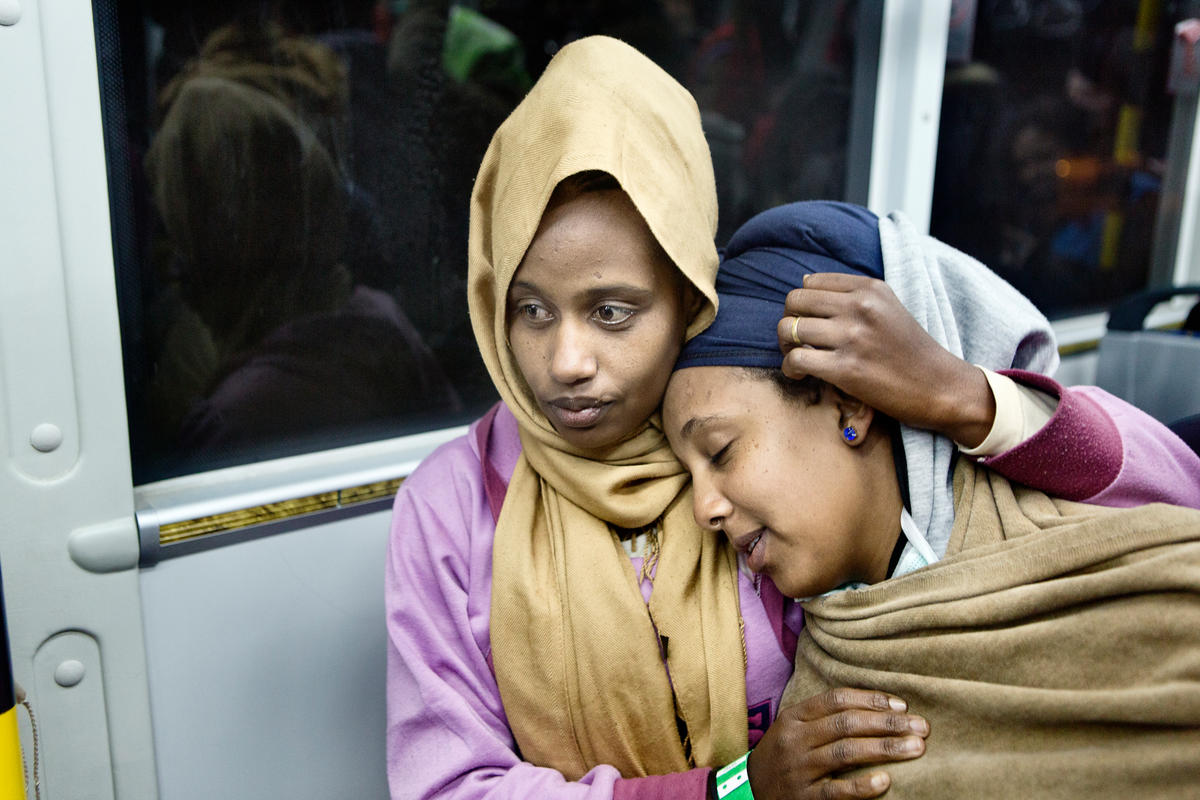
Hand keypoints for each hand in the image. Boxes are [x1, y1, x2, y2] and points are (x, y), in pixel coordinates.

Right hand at [746, 688, 928, 799]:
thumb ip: (824, 717)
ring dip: (884, 749)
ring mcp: (799, 769)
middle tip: (921, 726)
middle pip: (846, 724)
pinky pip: (836, 791)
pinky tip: (885, 781)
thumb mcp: (793, 728)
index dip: (871, 700)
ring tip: (915, 748)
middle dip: (887, 724)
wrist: (749, 790)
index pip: (836, 700)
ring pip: (845, 753)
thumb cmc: (781, 756)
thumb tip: (875, 708)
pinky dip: (861, 786)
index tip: (902, 707)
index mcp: (794, 717)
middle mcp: (795, 740)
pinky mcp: (804, 797)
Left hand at [776, 273, 994, 447]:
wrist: (940, 386)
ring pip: (789, 329)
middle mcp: (860, 307)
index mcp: (870, 289)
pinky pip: (796, 359)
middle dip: (789, 321)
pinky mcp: (846, 369)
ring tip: (799, 358)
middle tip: (797, 341)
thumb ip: (852, 294)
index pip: (811, 282)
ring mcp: (853, 337)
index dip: (802, 304)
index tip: (810, 322)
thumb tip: (805, 280)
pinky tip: (800, 374)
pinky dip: (790, 368)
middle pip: (794, 302)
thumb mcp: (889, 307)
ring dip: (786, 346)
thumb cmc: (910, 350)